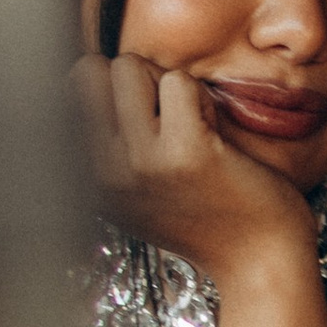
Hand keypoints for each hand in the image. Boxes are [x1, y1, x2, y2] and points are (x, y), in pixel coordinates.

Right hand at [77, 53, 320, 291]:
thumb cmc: (204, 216)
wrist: (258, 260)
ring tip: (191, 124)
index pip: (67, 91)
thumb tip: (86, 65)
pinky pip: (178, 81)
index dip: (112, 90)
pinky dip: (201, 95)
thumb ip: (106, 143)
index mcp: (87, 179)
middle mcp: (102, 172)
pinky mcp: (184, 150)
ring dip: (167, 83)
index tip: (143, 122)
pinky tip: (213, 131)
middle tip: (167, 115)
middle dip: (133, 78)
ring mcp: (140, 162)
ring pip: (130, 67)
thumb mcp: (134, 190)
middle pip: (90, 71)